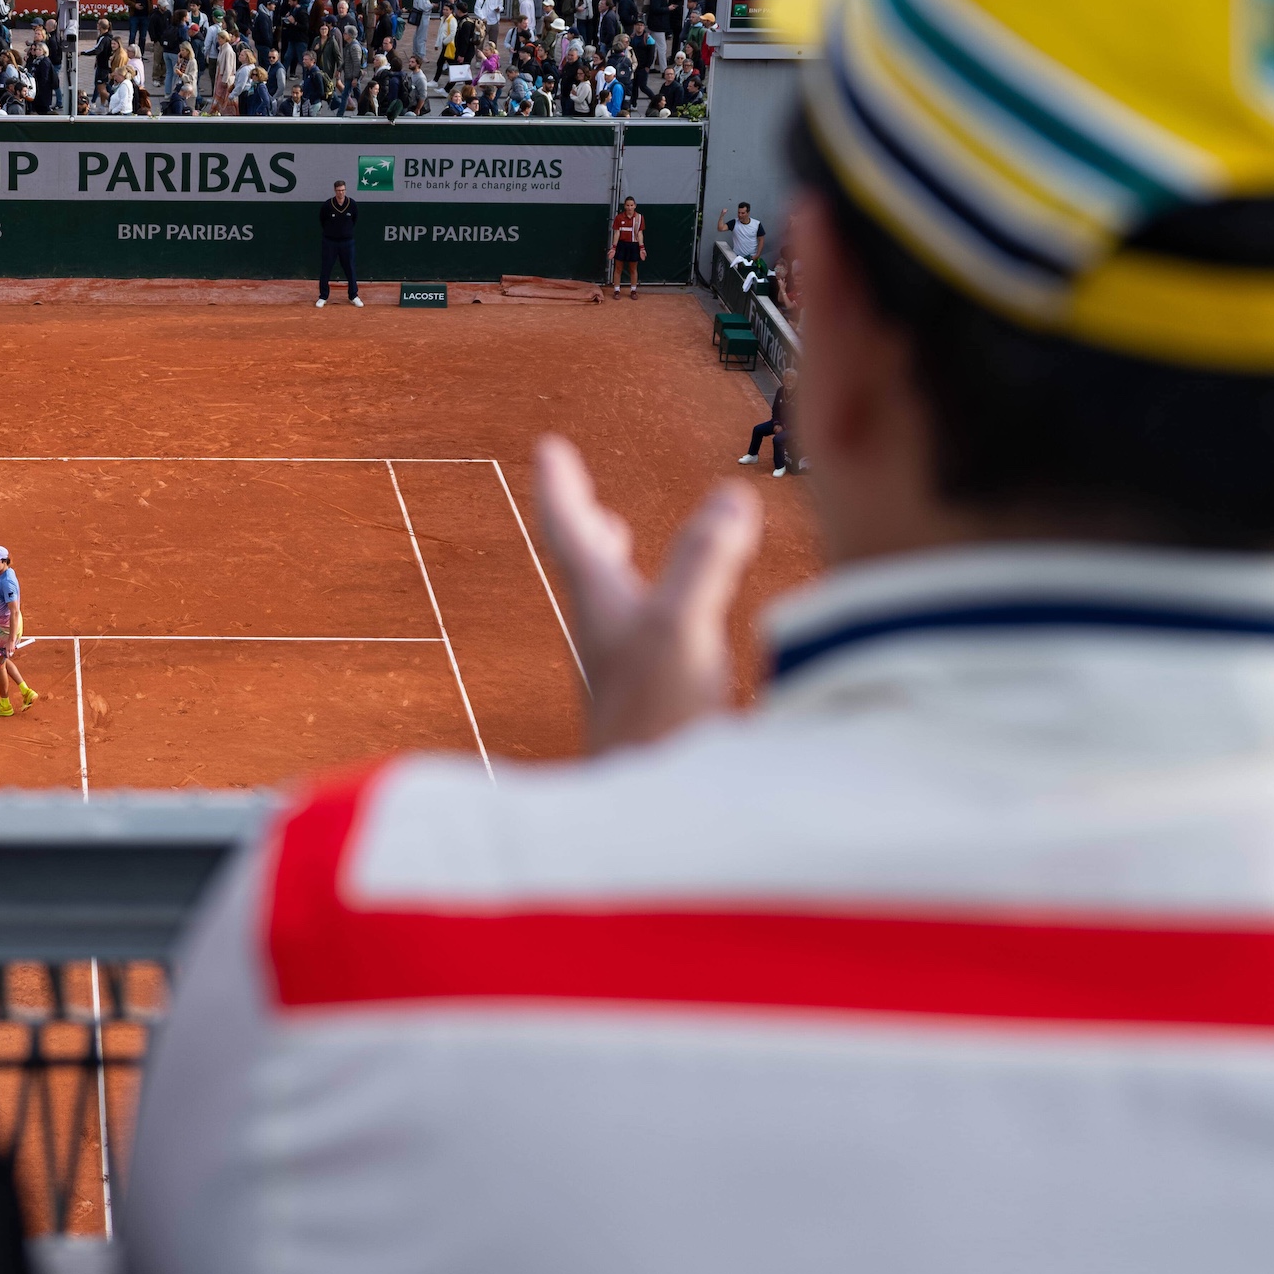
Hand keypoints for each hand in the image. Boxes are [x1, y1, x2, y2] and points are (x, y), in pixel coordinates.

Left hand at [535, 434, 762, 756]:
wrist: (649, 827)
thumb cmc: (652, 731)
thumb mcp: (682, 631)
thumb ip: (704, 562)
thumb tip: (726, 495)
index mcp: (604, 610)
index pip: (573, 533)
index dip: (564, 487)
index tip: (547, 447)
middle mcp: (609, 641)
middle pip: (590, 570)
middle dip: (591, 529)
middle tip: (588, 503)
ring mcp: (631, 681)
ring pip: (620, 608)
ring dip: (622, 572)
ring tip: (622, 548)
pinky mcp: (657, 715)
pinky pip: (655, 646)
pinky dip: (664, 617)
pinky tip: (682, 633)